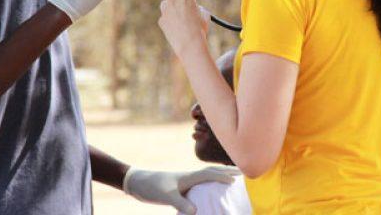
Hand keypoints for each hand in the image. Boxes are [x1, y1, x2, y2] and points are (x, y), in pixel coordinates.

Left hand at [123, 166, 240, 213]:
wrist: (137, 182)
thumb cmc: (151, 186)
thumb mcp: (165, 196)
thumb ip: (180, 203)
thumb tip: (195, 212)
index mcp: (188, 176)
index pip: (209, 174)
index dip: (223, 176)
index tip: (236, 180)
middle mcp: (189, 177)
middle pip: (212, 171)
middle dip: (227, 171)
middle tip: (243, 173)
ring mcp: (185, 181)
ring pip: (207, 176)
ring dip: (220, 175)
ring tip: (233, 178)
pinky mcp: (181, 187)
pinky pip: (201, 184)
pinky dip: (210, 184)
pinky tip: (211, 191)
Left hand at [158, 0, 208, 59]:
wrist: (191, 46)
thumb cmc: (200, 30)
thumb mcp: (204, 15)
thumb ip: (196, 7)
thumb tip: (191, 8)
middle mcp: (174, 0)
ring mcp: (166, 10)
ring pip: (165, 4)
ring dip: (170, 7)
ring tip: (180, 20)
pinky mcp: (161, 20)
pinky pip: (165, 18)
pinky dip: (170, 21)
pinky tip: (176, 29)